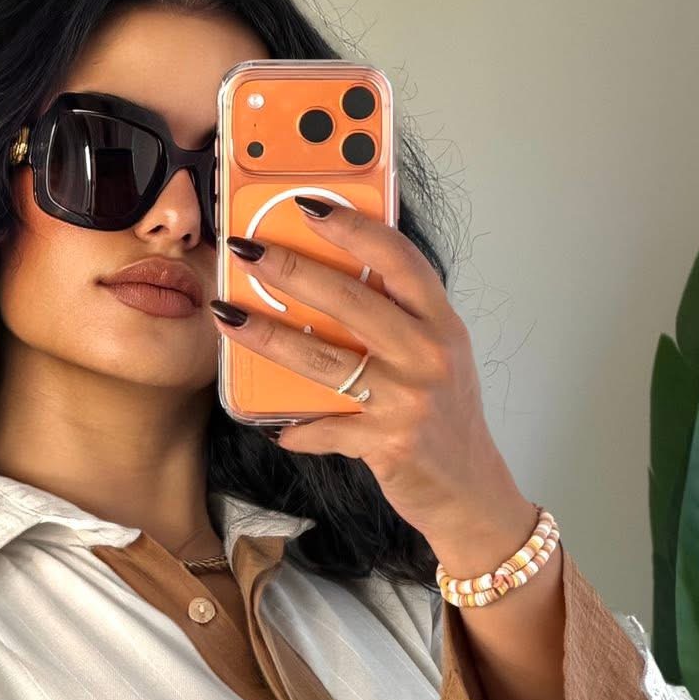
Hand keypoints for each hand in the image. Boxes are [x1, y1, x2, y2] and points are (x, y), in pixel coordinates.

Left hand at [213, 200, 529, 562]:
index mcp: (441, 324)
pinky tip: (277, 426)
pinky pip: (326, 428)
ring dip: (269, 337)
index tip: (309, 207)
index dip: (353, 228)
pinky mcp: (387, 443)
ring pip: (324, 360)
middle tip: (247, 251)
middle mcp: (427, 355)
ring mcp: (407, 399)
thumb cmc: (446, 420)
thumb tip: (331, 283)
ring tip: (229, 317)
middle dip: (291, 270)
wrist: (469, 492)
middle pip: (350, 299)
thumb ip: (401, 320)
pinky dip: (299, 429)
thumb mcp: (440, 358)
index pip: (399, 259)